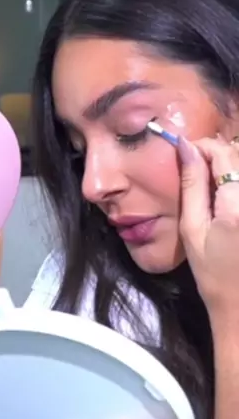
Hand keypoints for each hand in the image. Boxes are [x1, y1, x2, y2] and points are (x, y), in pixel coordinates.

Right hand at [178, 135, 238, 317]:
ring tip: (212, 184)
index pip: (222, 153)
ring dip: (228, 168)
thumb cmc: (212, 273)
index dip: (201, 147)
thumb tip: (184, 146)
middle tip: (195, 169)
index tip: (184, 155)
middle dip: (215, 155)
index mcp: (236, 202)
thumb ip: (191, 185)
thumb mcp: (193, 229)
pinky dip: (236, 184)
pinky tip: (228, 198)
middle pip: (238, 156)